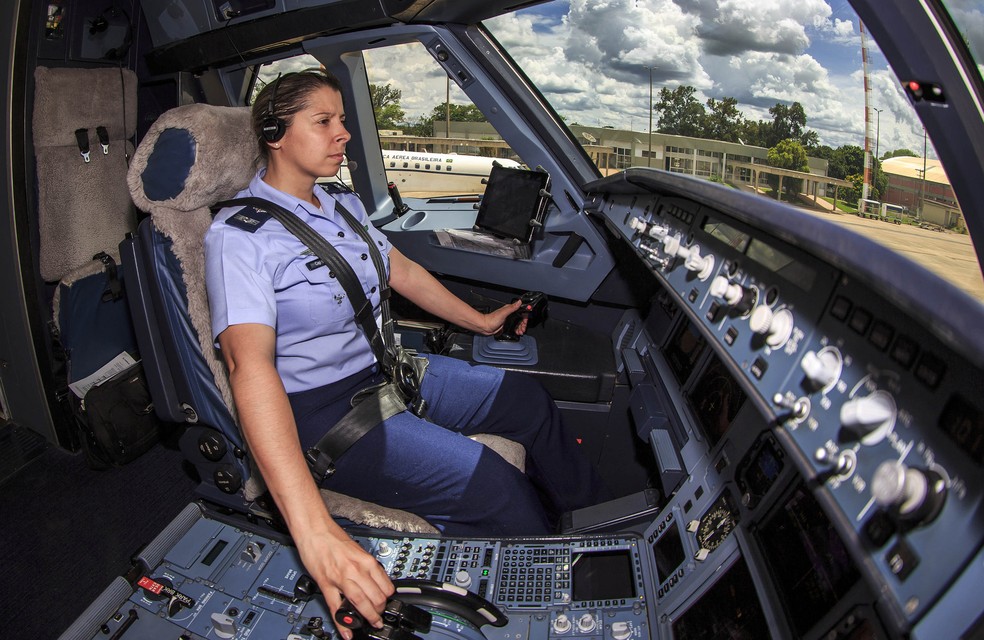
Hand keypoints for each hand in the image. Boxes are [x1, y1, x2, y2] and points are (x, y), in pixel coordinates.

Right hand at [295, 525, 393, 639]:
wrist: (314, 530)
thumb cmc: (333, 537)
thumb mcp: (357, 550)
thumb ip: (366, 566)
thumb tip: (374, 579)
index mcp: (366, 561)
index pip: (386, 586)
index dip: (389, 598)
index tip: (388, 602)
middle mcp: (357, 570)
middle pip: (376, 597)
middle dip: (380, 610)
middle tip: (379, 615)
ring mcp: (341, 579)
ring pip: (361, 604)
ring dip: (369, 617)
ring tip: (372, 623)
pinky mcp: (326, 584)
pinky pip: (336, 607)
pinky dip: (342, 623)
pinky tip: (347, 632)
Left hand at [481, 300, 527, 335]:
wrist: (486, 326)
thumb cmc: (492, 319)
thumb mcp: (503, 313)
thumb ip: (512, 307)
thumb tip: (519, 302)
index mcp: (509, 309)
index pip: (521, 311)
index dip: (525, 316)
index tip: (526, 321)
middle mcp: (509, 314)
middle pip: (520, 318)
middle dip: (523, 324)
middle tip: (523, 328)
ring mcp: (508, 320)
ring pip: (518, 323)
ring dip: (521, 328)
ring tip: (520, 331)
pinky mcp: (506, 325)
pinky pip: (514, 327)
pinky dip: (517, 330)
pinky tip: (517, 332)